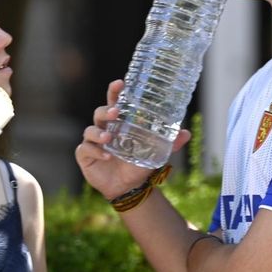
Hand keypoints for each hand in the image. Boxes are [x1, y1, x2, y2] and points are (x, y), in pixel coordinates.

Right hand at [74, 79, 190, 199]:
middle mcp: (104, 129)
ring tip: (109, 138)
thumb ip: (170, 143)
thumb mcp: (155, 153)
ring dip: (98, 132)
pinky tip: (106, 156)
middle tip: (116, 112)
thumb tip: (186, 133)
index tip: (120, 83)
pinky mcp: (85, 156)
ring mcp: (93, 142)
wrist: (128, 188)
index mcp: (118, 123)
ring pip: (90, 130)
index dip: (114, 92)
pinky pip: (85, 149)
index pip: (114, 102)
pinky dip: (96, 151)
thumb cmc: (138, 165)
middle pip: (99, 113)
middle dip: (106, 110)